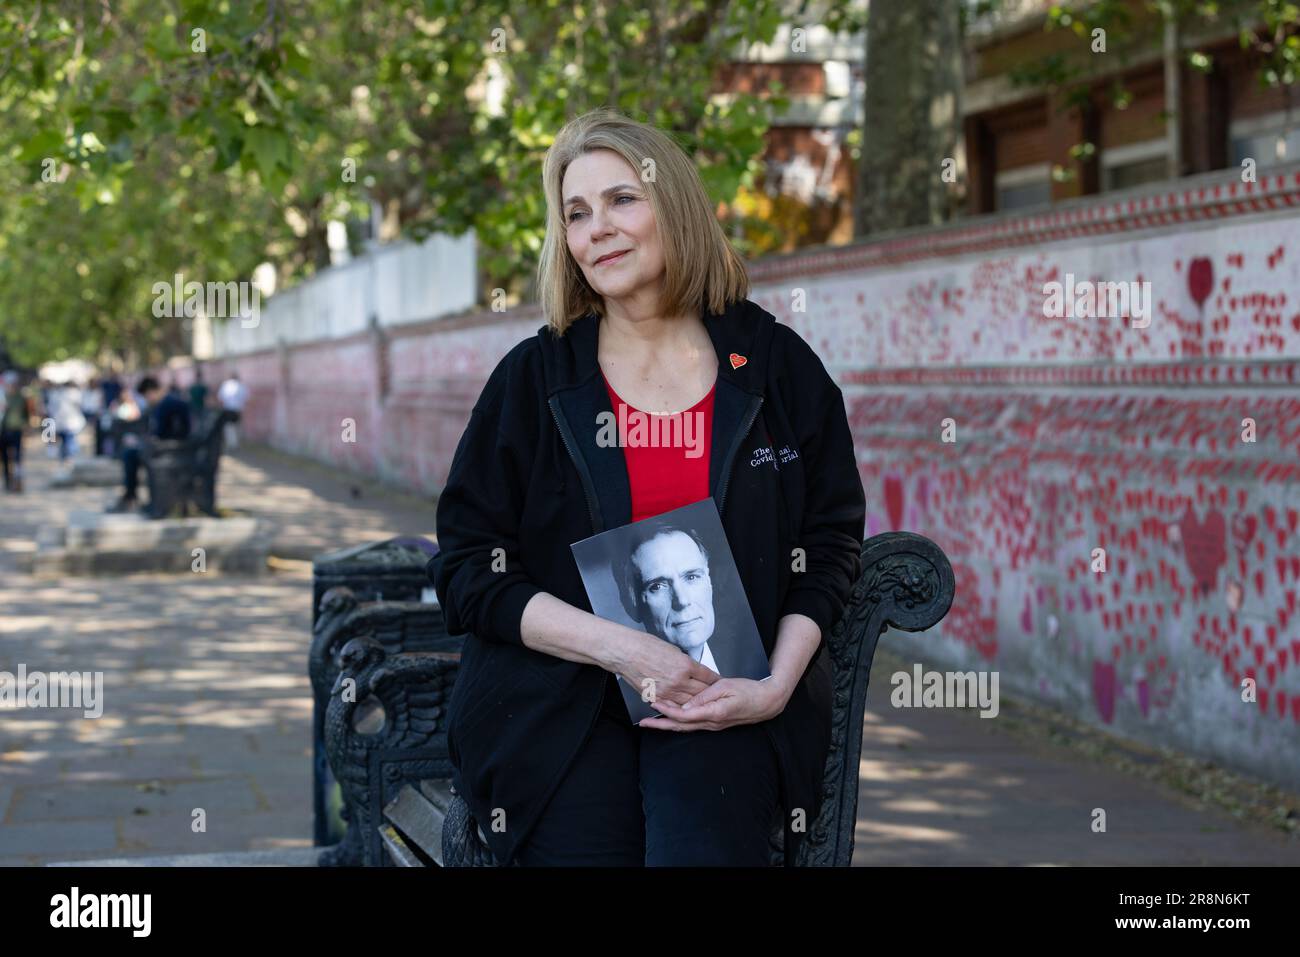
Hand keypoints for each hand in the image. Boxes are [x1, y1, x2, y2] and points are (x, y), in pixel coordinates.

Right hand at [610, 630, 718, 707]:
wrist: (625, 653)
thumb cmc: (645, 646)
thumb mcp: (673, 650)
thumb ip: (686, 662)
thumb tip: (694, 670)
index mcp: (685, 665)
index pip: (709, 677)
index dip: (716, 680)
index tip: (719, 682)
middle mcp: (679, 681)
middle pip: (703, 692)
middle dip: (710, 693)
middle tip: (716, 694)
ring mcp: (667, 692)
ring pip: (690, 703)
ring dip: (697, 702)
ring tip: (703, 702)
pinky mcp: (657, 698)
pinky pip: (673, 707)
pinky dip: (680, 707)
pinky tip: (685, 706)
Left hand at [638, 676, 789, 731]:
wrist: (766, 702)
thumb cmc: (749, 691)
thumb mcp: (726, 687)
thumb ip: (704, 696)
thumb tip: (686, 705)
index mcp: (713, 713)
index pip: (684, 715)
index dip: (667, 710)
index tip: (654, 704)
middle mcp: (711, 723)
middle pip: (681, 726)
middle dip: (661, 725)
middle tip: (643, 723)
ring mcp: (713, 725)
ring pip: (686, 727)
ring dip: (668, 725)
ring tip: (652, 722)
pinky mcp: (714, 723)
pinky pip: (693, 725)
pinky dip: (679, 723)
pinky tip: (671, 719)